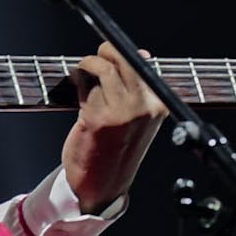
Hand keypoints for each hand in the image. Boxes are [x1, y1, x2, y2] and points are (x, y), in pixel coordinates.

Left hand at [60, 43, 167, 214]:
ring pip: (104, 69)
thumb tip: (143, 54)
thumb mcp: (139, 117)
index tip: (110, 51)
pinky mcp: (98, 117)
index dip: (121, 52)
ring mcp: (121, 112)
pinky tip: (78, 92)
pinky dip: (79, 83)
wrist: (102, 184)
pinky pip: (87, 87)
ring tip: (83, 76)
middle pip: (124, 58)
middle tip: (94, 60)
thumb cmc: (118, 148)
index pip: (142, 63)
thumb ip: (139, 87)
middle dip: (104, 52)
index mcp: (158, 104)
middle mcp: (143, 106)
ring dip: (88, 66)